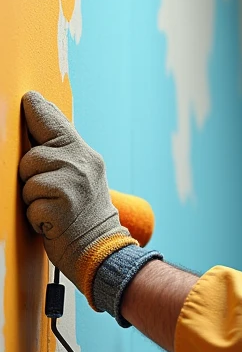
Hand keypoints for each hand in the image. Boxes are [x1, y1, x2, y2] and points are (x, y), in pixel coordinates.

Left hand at [19, 92, 135, 300]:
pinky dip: (36, 218)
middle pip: (32, 155)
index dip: (35, 109)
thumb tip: (36, 117)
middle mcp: (81, 164)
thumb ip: (63, 154)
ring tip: (52, 210)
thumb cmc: (83, 216)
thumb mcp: (82, 177)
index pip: (53, 121)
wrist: (102, 251)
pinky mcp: (61, 207)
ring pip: (28, 179)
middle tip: (51, 195)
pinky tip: (52, 223)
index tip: (28, 100)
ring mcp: (72, 185)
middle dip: (31, 176)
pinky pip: (30, 204)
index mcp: (84, 154)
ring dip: (33, 199)